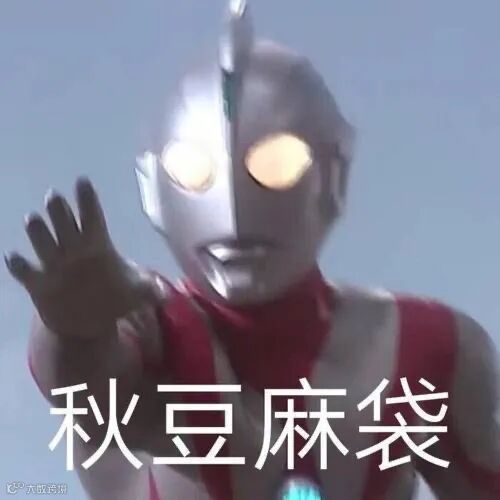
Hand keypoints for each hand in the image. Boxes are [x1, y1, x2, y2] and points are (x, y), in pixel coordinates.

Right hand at [5, 178, 157, 338]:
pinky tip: (15, 258)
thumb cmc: (114, 297)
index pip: (92, 217)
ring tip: (34, 220)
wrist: (90, 322)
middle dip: (59, 210)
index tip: (82, 181)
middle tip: (54, 197)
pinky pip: (25, 271)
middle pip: (64, 222)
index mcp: (98, 245)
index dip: (88, 201)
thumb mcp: (136, 293)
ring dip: (38, 231)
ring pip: (42, 240)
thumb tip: (167, 294)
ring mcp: (54, 265)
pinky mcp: (38, 284)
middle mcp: (74, 249)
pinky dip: (19, 265)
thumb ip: (150, 289)